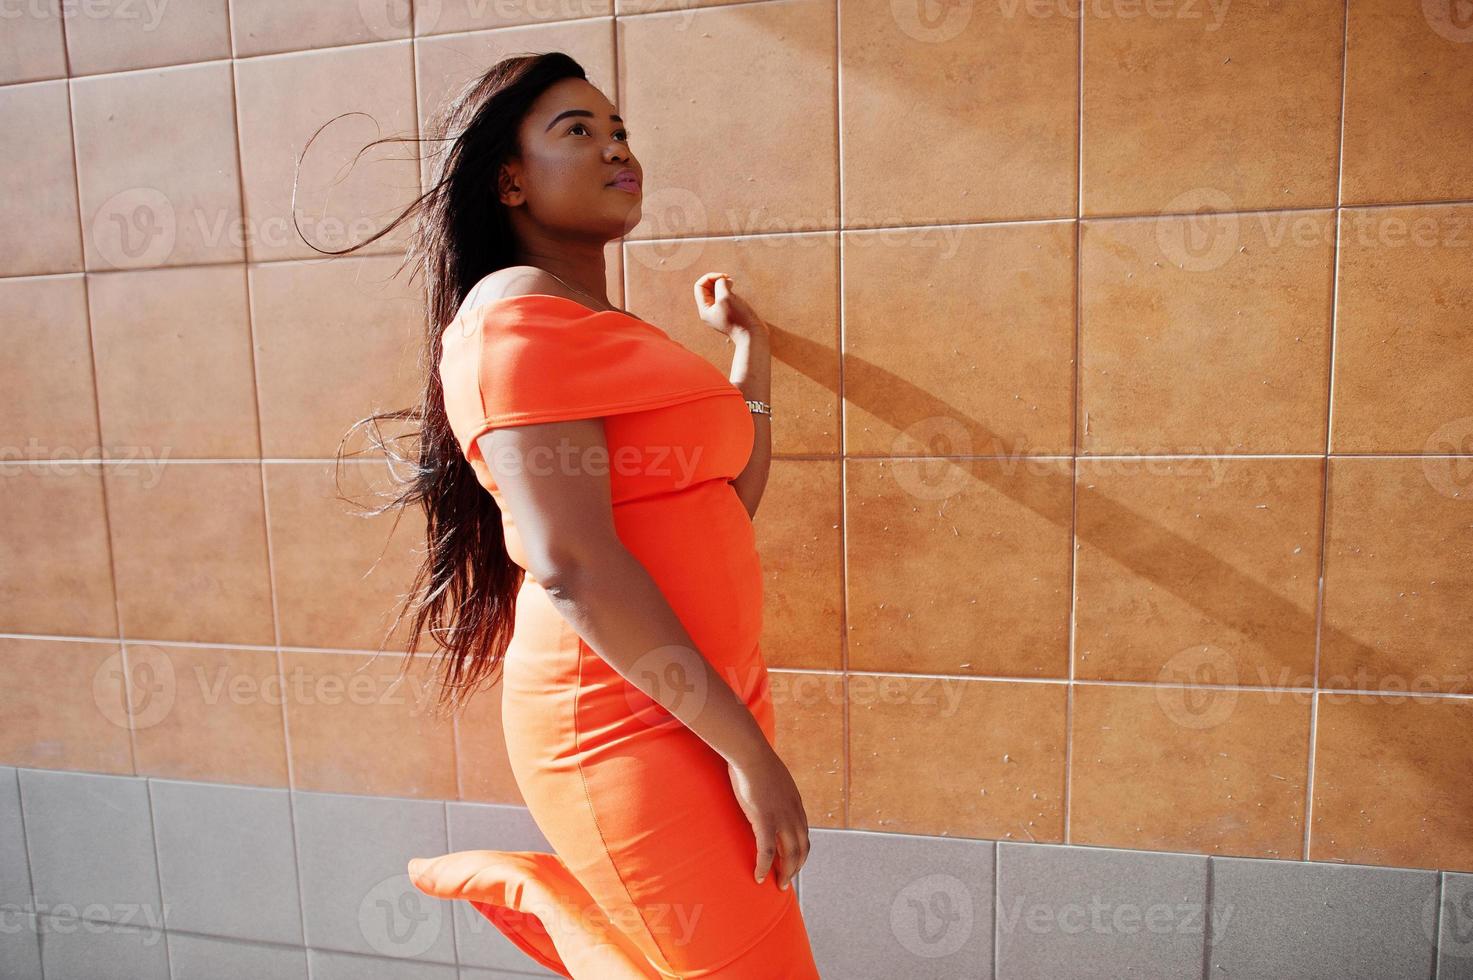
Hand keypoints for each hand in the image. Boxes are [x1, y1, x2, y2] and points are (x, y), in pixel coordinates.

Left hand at [693, 272, 766, 342]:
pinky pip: (724, 297)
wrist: (753, 336)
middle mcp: (710, 311)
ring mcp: (719, 312)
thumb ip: (721, 284)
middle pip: (706, 288)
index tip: (724, 278)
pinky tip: (737, 294)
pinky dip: (729, 291)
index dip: (710, 277)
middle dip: (717, 280)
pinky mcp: (729, 312)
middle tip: (729, 280)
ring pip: (716, 292)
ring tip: (733, 285)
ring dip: (724, 285)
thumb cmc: (739, 318)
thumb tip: (724, 280)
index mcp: (705, 309)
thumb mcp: (726, 297)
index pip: (700, 286)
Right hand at [726, 748, 810, 890]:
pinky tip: (759, 877)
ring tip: (778, 885)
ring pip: (790, 853)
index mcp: (796, 803)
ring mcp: (781, 817)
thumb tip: (763, 791)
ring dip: (786, 873)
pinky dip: (765, 866)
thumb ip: (772, 789)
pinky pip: (768, 850)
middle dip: (796, 867)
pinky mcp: (765, 820)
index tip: (792, 863)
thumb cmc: (755, 760)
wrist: (750, 752)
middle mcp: (794, 813)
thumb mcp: (771, 776)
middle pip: (802, 848)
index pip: (804, 834)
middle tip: (786, 881)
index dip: (799, 852)